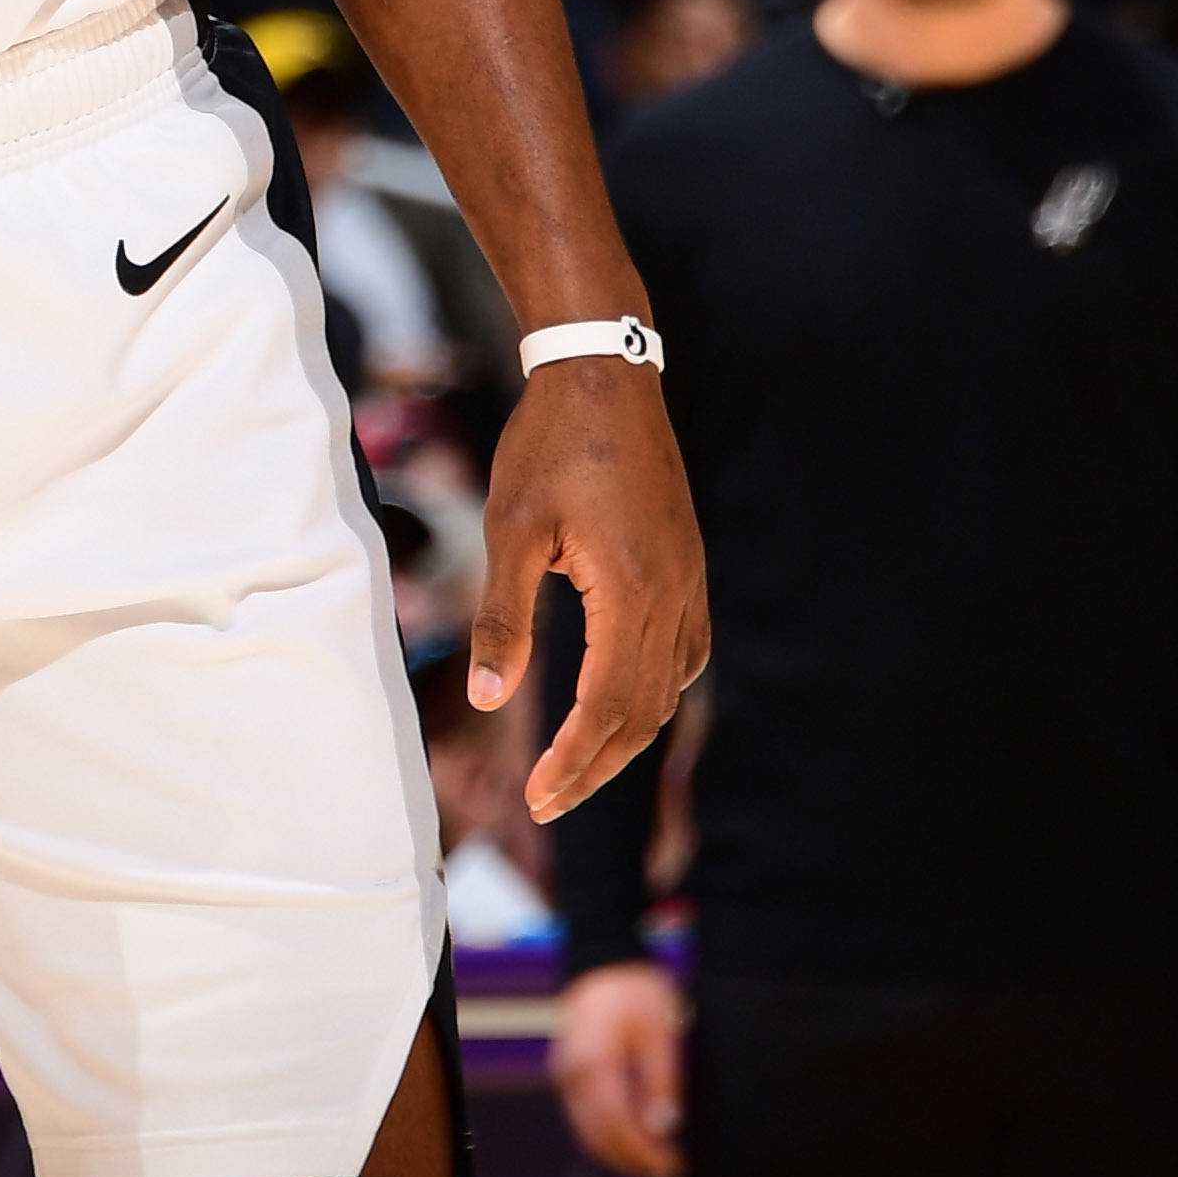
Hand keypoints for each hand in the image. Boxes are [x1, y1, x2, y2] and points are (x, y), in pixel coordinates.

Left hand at [470, 353, 704, 817]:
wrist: (604, 374)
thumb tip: (488, 697)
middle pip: (644, 711)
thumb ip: (503, 617)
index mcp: (631, 588)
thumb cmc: (549, 445)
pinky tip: (622, 700)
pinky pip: (684, 652)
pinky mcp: (688, 566)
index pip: (609, 705)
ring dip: (627, 735)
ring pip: (669, 688)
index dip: (576, 761)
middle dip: (597, 764)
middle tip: (547, 802)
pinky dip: (653, 691)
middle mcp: (674, 593)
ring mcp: (688, 580)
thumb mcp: (510, 529)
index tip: (538, 799)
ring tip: (577, 765)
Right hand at [550, 959, 683, 1176]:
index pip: (616, 1125)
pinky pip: (585, 1118)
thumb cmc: (634, 993)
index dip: (644, 1153)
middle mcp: (570, 1074)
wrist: (604, 964)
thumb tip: (663, 1128)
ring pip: (588, 1133)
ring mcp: (565, 1076)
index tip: (672, 1166)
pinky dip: (609, 1136)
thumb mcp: (659, 1032)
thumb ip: (661, 1081)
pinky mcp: (568, 1077)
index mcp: (592, 1062)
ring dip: (620, 1153)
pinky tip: (637, 1141)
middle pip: (598, 1136)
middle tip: (671, 1171)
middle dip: (634, 1161)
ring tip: (658, 1162)